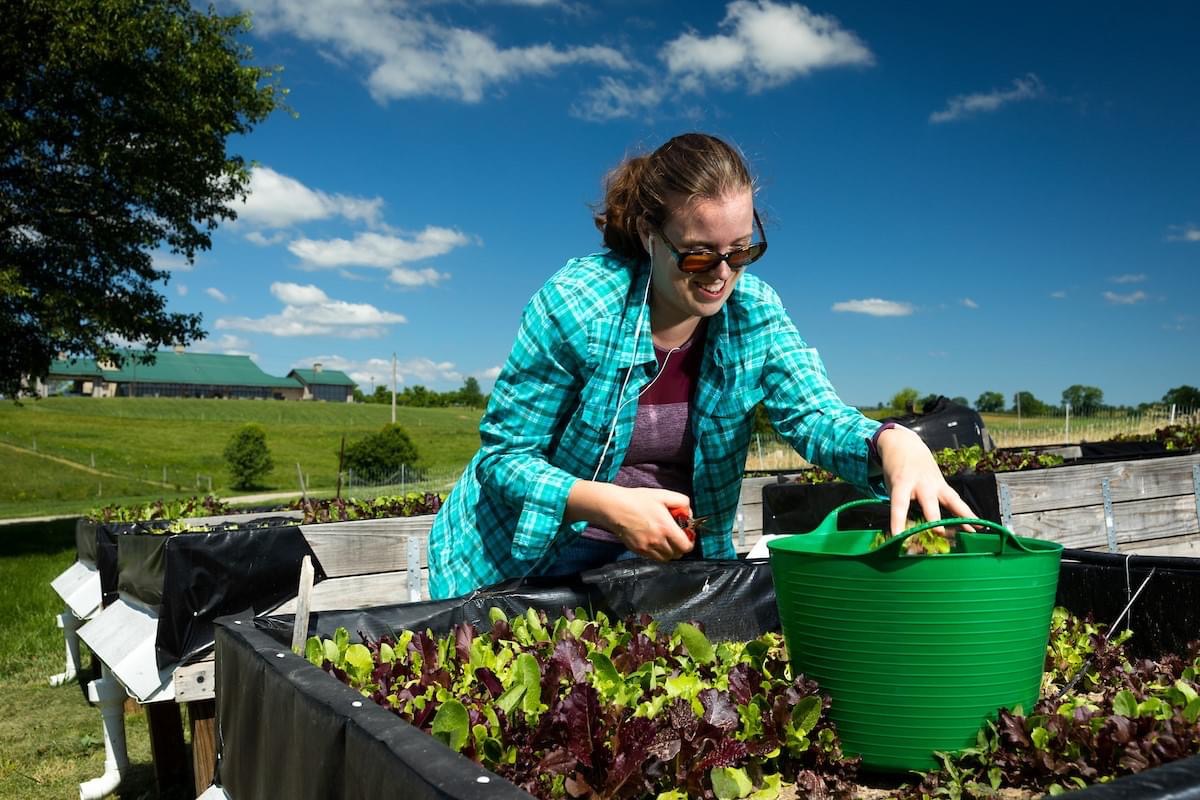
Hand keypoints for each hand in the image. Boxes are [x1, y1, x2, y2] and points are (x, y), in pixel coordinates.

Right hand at [566, 482, 694, 560]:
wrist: (615, 508)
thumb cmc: (638, 500)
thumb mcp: (663, 495)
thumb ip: (682, 502)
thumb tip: (689, 514)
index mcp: (666, 528)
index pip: (686, 546)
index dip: (690, 542)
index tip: (687, 535)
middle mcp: (658, 541)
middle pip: (678, 554)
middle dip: (680, 546)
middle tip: (677, 536)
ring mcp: (647, 548)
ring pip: (666, 558)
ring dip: (670, 551)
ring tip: (666, 540)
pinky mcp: (638, 551)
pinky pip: (655, 558)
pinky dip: (659, 553)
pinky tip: (656, 542)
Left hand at [876, 426, 976, 535]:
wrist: (905, 446)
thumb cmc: (896, 472)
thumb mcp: (892, 488)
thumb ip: (900, 508)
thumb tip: (907, 534)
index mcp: (902, 483)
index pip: (899, 505)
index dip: (898, 521)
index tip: (898, 536)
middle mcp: (922, 484)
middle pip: (929, 503)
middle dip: (934, 519)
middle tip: (939, 533)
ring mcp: (936, 484)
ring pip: (951, 501)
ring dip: (962, 516)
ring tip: (973, 531)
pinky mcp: (945, 487)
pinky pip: (957, 502)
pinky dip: (967, 514)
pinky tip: (977, 526)